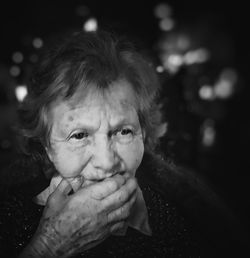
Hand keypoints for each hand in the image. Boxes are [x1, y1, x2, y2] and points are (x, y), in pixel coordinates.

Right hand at [20, 174, 137, 257]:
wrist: (53, 245)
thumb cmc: (53, 221)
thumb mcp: (55, 197)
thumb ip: (66, 184)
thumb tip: (76, 176)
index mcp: (87, 198)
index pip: (112, 185)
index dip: (120, 178)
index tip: (122, 174)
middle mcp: (99, 209)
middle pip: (122, 195)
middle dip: (131, 185)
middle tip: (134, 180)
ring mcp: (103, 222)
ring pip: (125, 209)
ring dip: (133, 199)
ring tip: (135, 192)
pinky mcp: (105, 233)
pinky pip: (121, 223)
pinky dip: (127, 214)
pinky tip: (128, 209)